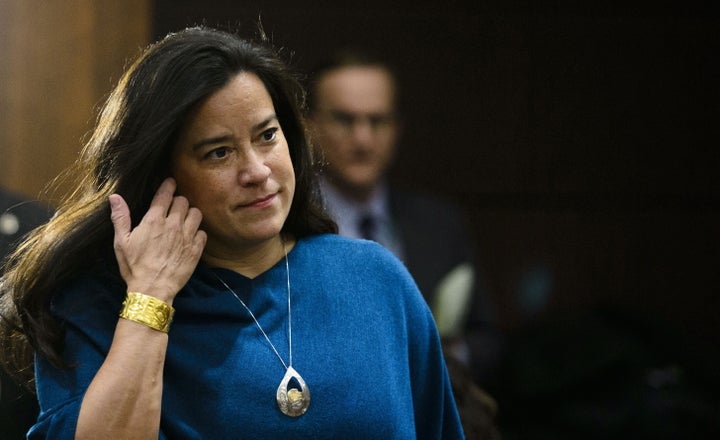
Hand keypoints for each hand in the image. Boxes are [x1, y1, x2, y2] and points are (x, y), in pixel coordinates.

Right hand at [109, 178, 206, 302]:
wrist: (153, 289)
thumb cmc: (134, 267)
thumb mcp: (121, 242)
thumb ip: (120, 217)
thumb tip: (115, 197)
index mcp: (154, 220)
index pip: (165, 194)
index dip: (169, 185)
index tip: (171, 182)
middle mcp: (173, 225)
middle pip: (183, 201)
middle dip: (178, 201)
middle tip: (173, 208)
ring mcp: (187, 237)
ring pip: (196, 213)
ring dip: (190, 214)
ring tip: (183, 220)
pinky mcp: (196, 249)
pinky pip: (203, 232)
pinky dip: (198, 232)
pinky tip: (190, 237)